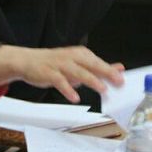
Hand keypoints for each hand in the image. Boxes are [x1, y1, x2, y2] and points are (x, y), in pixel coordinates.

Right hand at [0, 45, 124, 102]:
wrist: (29, 61)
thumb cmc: (56, 64)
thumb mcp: (78, 63)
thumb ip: (98, 67)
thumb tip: (119, 69)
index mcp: (80, 54)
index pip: (99, 62)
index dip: (111, 70)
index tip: (123, 79)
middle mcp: (72, 57)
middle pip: (92, 65)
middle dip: (106, 73)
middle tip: (118, 82)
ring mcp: (61, 65)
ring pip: (78, 72)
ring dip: (91, 80)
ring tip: (102, 89)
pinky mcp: (49, 73)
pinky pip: (60, 82)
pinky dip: (68, 90)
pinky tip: (75, 97)